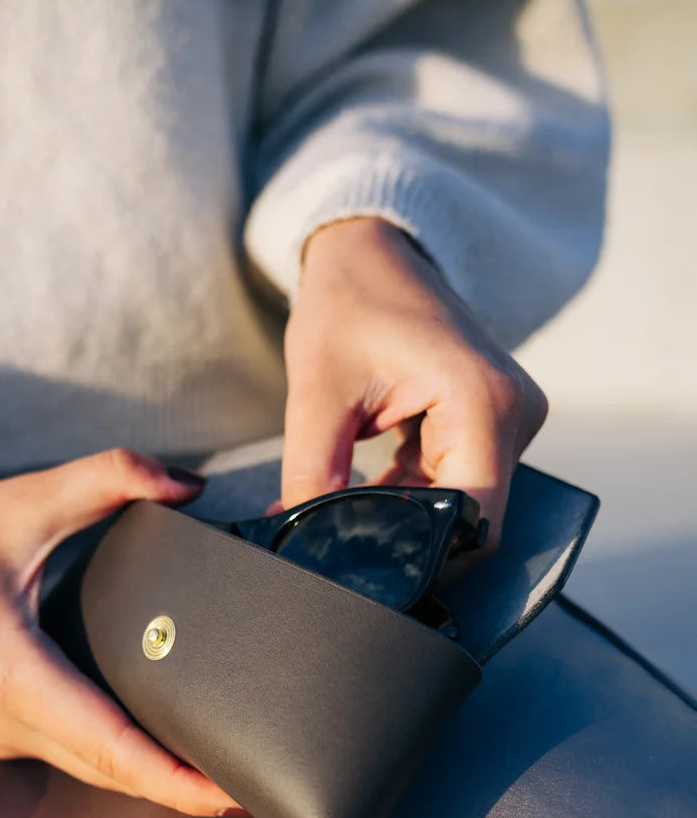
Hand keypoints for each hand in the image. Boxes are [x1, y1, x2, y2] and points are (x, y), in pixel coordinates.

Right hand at [0, 451, 241, 816]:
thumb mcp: (21, 500)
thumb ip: (109, 479)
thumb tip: (187, 485)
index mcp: (12, 674)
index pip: (111, 747)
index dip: (176, 779)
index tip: (233, 791)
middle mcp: (6, 720)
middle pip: (113, 772)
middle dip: (185, 787)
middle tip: (258, 784)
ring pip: (93, 769)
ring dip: (155, 776)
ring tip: (224, 769)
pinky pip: (73, 753)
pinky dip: (122, 757)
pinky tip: (163, 742)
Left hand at [281, 218, 547, 545]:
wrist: (372, 253)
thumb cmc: (348, 305)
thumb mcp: (316, 395)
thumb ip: (311, 477)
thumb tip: (302, 542)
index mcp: (483, 401)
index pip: (473, 519)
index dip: (421, 554)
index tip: (362, 564)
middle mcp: (514, 415)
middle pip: (469, 520)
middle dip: (404, 539)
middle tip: (336, 542)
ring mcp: (509, 421)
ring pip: (459, 508)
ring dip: (401, 517)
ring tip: (338, 503)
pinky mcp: (491, 426)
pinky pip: (454, 486)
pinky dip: (407, 498)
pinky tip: (359, 490)